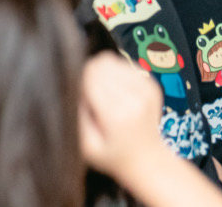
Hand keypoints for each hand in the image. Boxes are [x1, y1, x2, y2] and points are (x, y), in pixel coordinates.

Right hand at [79, 51, 170, 179]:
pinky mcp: (151, 85)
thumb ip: (75, 115)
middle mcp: (134, 99)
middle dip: (89, 75)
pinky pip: (124, 64)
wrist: (148, 160)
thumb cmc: (114, 154)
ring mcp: (146, 90)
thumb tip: (69, 86)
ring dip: (102, 72)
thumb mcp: (85, 145)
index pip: (89, 74)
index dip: (77, 81)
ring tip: (104, 94)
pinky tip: (117, 91)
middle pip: (100, 64)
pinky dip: (116, 73)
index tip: (79, 96)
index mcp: (116, 114)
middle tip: (90, 96)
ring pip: (111, 60)